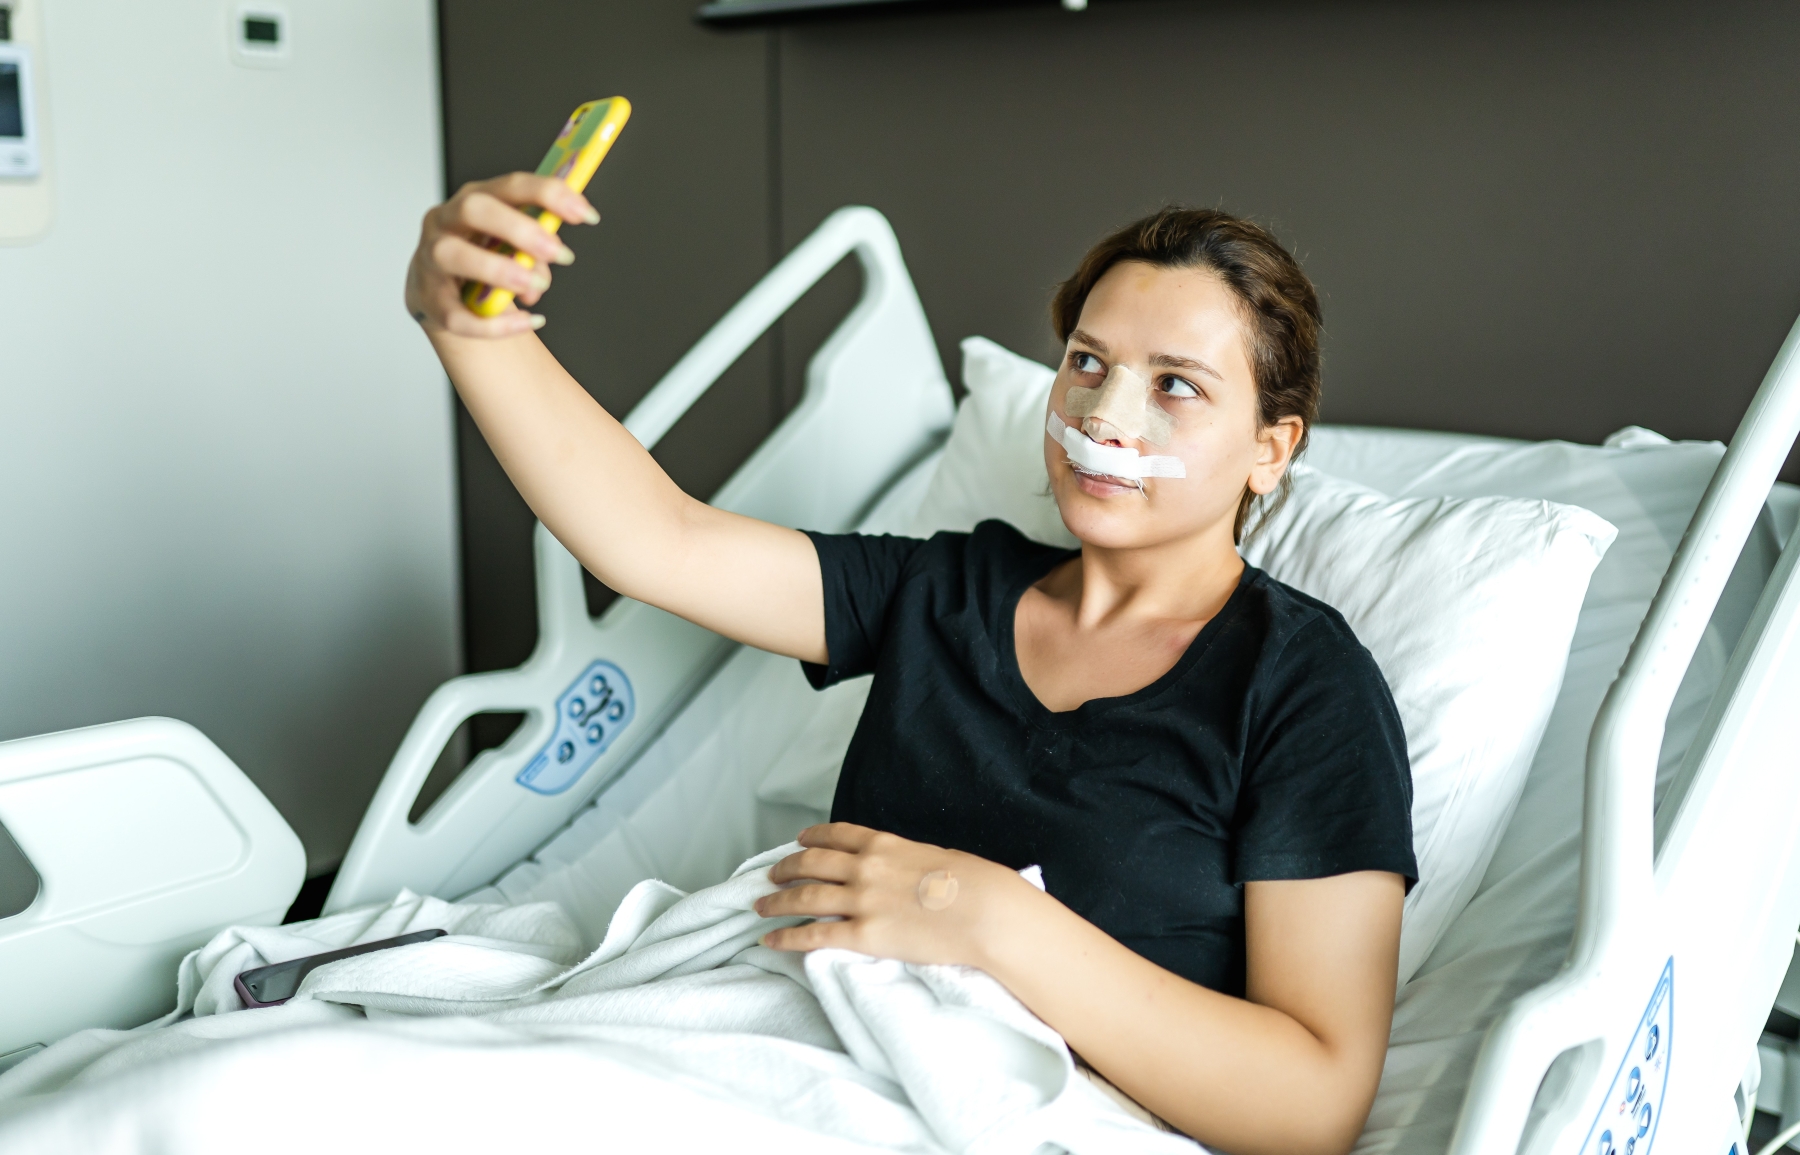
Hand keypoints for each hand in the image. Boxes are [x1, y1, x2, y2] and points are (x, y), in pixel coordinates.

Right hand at [403, 173, 598, 337]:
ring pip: (455, 255)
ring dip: (501, 271)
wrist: (449, 298)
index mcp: (475, 199)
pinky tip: (525, 322)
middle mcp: (446, 220)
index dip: (550, 195)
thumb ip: (535, 248)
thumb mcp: (513, 247)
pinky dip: (495, 324)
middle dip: (521, 229)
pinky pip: (457, 315)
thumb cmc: (486, 261)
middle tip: (559, 253)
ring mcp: (430, 258)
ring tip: (536, 287)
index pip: (511, 185)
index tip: (585, 214)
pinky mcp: (427, 299)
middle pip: (476, 209)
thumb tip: (554, 254)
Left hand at [754, 823, 1041, 967]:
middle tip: (771, 875)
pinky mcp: (862, 936)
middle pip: (811, 864)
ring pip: (803, 897)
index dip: (811, 838)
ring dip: (776, 901)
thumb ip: (908, 860)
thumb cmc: (974, 884)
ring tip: (760, 906)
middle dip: (786, 868)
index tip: (799, 842)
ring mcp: (861, 901)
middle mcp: (864, 868)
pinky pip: (813, 936)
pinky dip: (786, 937)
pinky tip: (769, 939)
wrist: (984, 913)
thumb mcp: (936, 857)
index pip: (835, 835)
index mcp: (884, 844)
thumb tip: (903, 870)